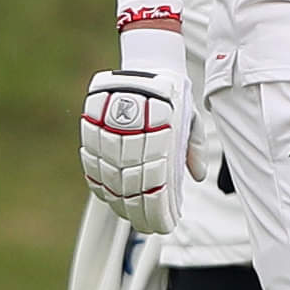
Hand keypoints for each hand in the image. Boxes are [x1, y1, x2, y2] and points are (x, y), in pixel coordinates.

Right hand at [81, 68, 187, 236]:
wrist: (146, 62)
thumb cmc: (173, 94)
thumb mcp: (191, 118)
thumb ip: (194, 148)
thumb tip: (197, 177)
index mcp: (161, 137)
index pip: (157, 185)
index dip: (158, 209)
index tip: (165, 225)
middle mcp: (134, 138)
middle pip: (132, 187)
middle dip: (140, 212)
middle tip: (149, 227)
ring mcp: (110, 134)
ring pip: (109, 178)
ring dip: (119, 202)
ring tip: (130, 216)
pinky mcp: (92, 128)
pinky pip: (91, 163)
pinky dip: (98, 183)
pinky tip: (108, 196)